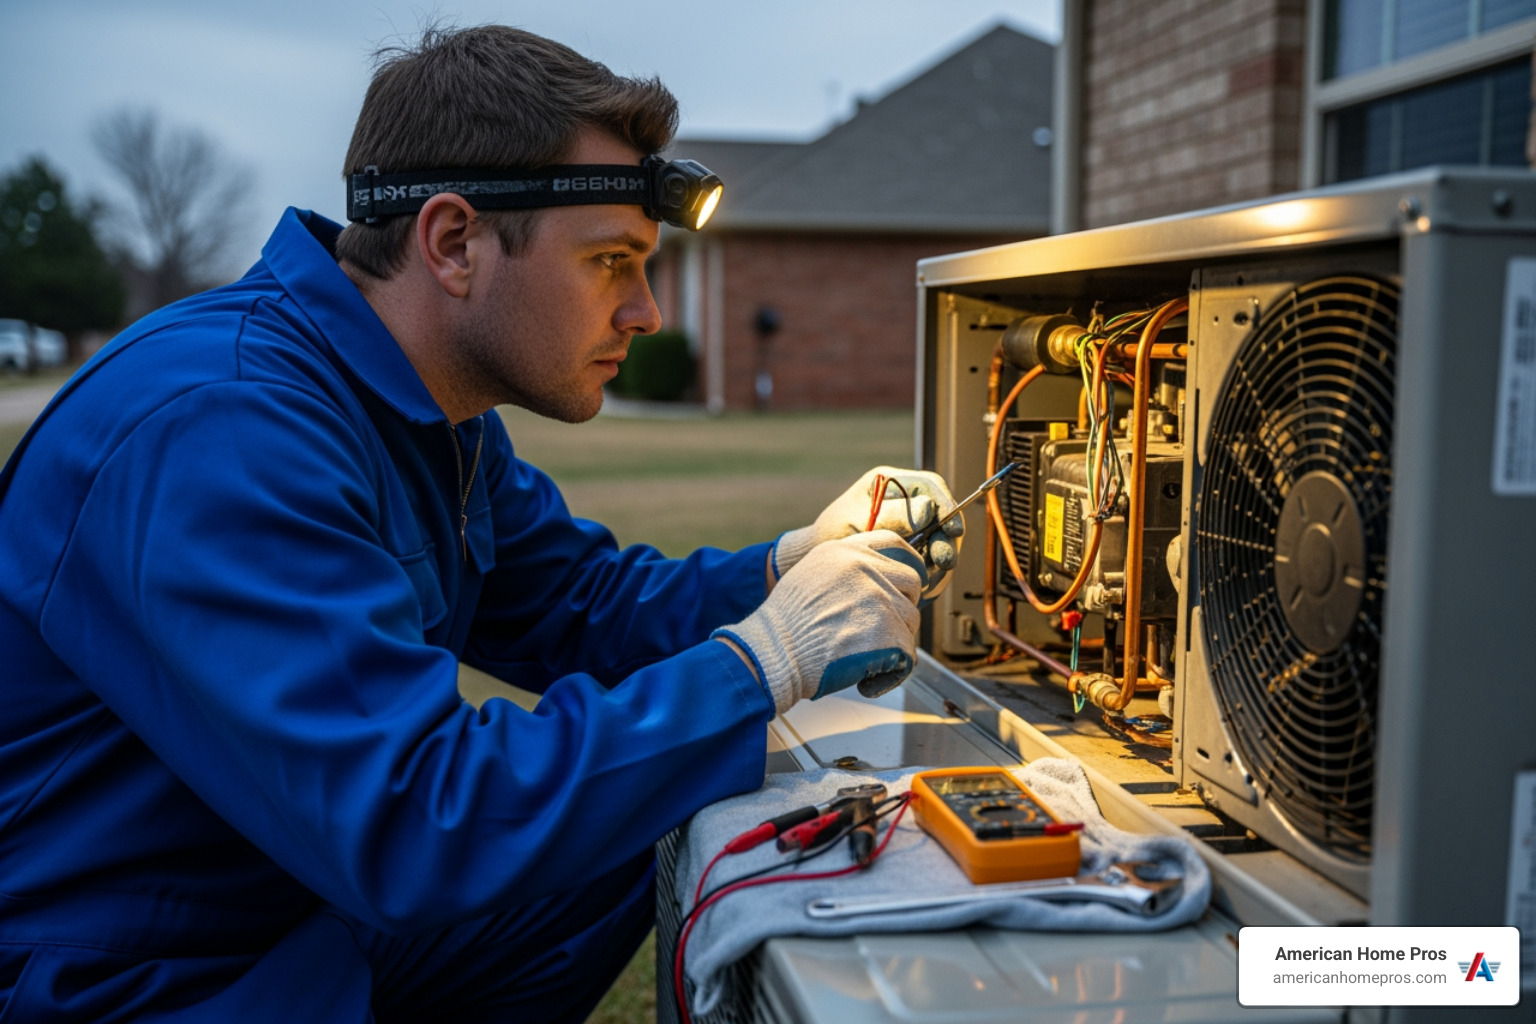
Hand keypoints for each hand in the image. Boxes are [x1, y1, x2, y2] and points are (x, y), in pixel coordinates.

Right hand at [714, 531, 923, 713]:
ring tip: (864, 660)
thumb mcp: (810, 575)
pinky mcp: (887, 632)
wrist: (772, 654)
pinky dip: (891, 674)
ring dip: (895, 645)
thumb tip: (878, 582)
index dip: (908, 564)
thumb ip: (845, 571)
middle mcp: (865, 568)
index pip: (894, 544)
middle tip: (882, 633)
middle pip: (910, 584)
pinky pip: (907, 655)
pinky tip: (866, 680)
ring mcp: (878, 599)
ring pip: (910, 622)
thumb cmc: (784, 626)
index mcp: (845, 551)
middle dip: (902, 609)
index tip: (908, 584)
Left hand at [772, 465, 961, 601]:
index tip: (953, 529)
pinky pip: (931, 561)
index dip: (948, 506)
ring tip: (928, 581)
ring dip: (939, 562)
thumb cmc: (832, 533)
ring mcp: (911, 527)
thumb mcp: (857, 520)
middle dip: (946, 540)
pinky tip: (922, 588)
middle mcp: (906, 502)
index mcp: (891, 483)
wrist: (818, 557)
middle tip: (943, 562)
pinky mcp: (912, 549)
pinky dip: (930, 575)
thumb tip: (927, 510)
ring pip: (940, 541)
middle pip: (942, 516)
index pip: (931, 486)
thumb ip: (891, 515)